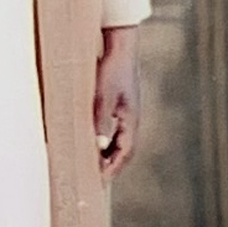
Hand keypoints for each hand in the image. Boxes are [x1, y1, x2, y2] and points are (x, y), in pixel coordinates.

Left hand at [94, 24, 141, 176]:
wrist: (120, 47)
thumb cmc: (112, 70)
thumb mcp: (102, 97)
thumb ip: (100, 122)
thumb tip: (97, 146)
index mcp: (132, 119)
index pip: (126, 151)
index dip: (113, 167)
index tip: (101, 180)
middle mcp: (133, 118)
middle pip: (125, 149)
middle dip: (112, 165)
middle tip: (96, 177)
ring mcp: (129, 111)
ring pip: (121, 140)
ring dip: (110, 153)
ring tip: (94, 163)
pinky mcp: (122, 105)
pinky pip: (117, 129)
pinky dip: (108, 140)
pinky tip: (96, 141)